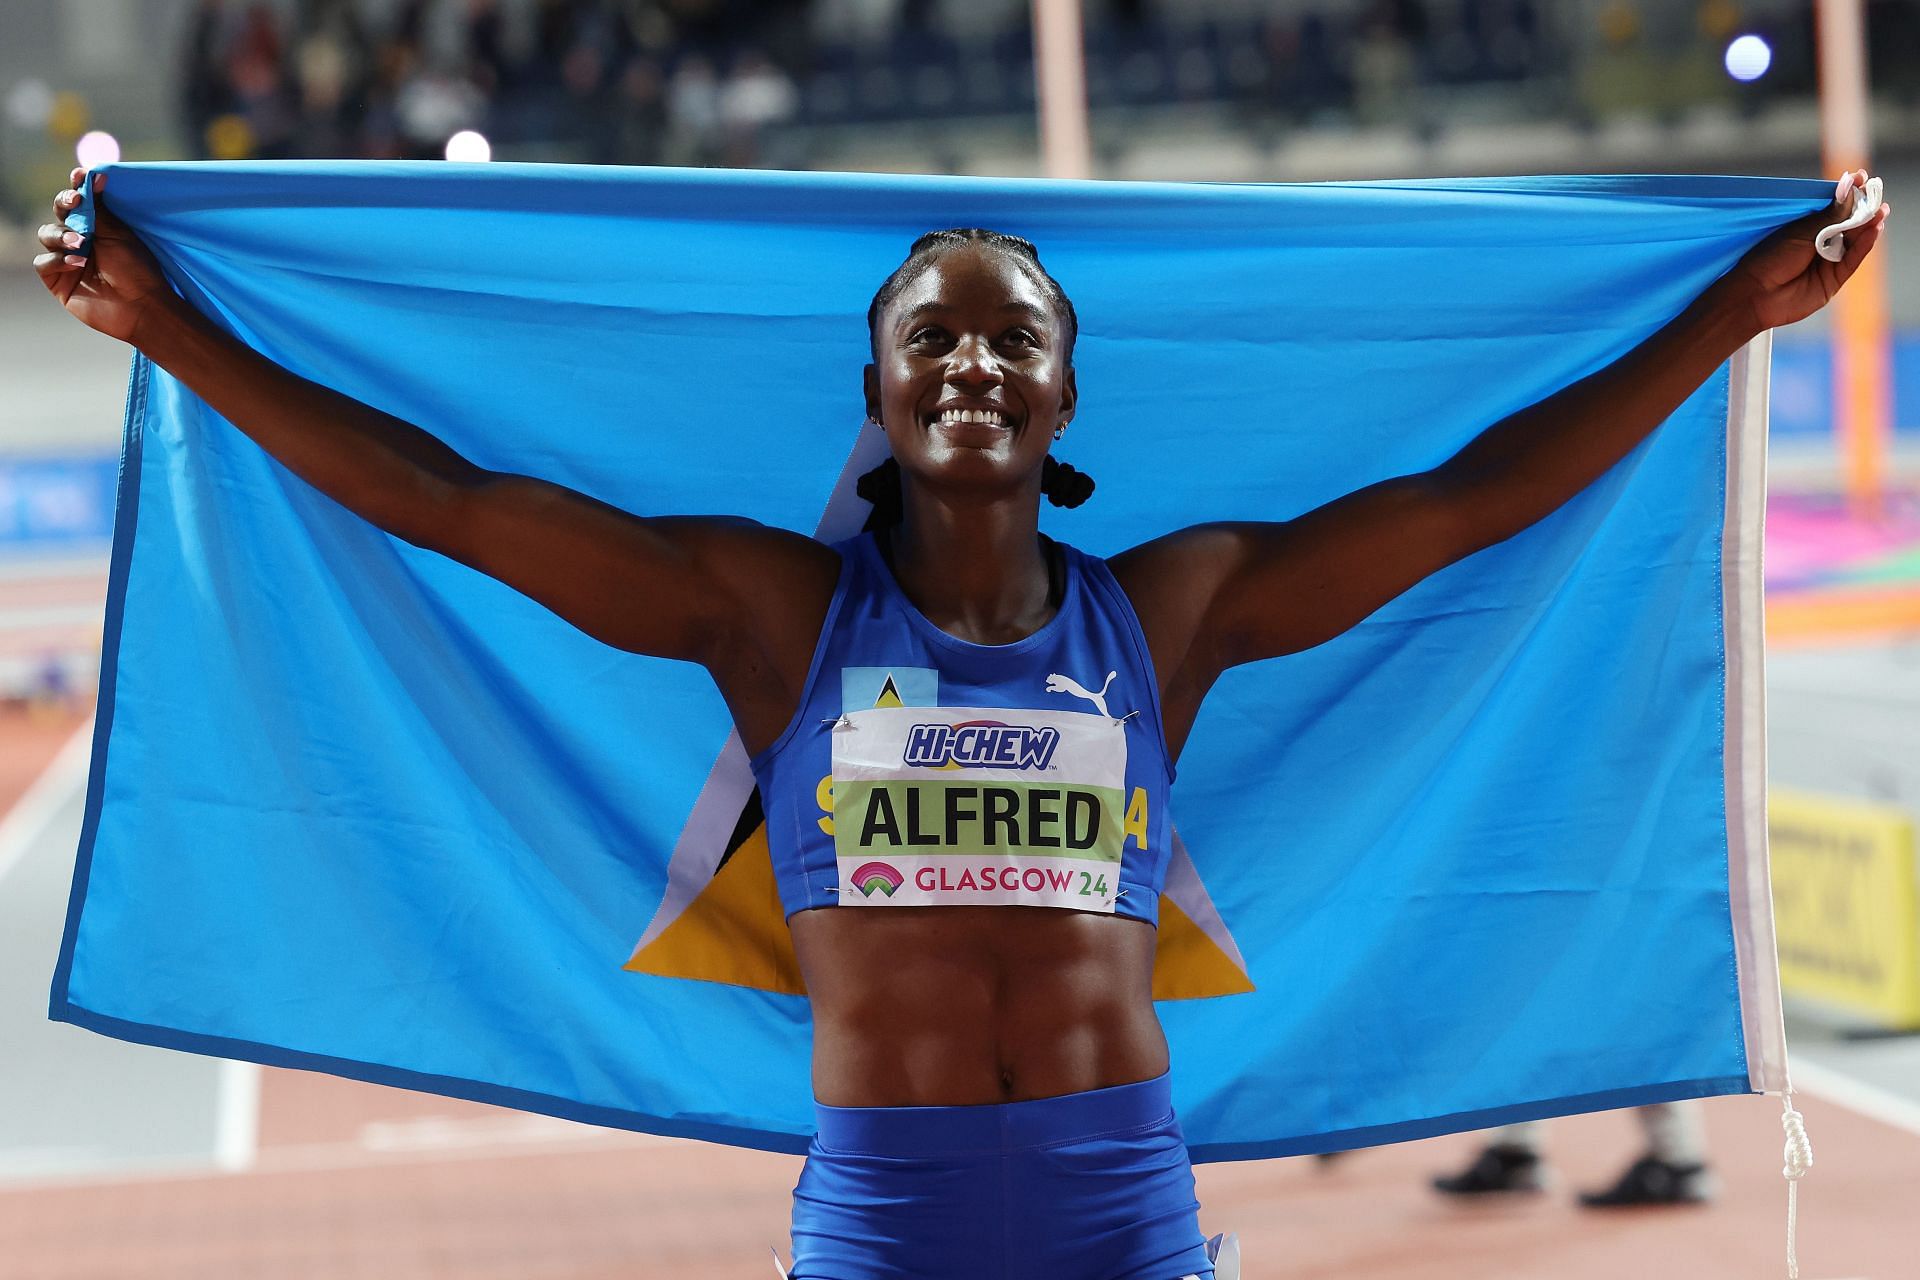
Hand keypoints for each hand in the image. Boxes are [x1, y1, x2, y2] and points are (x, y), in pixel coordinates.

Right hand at [33, 168, 170, 345]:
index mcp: (97, 227)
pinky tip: (77, 263)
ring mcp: (66, 260)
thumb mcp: (119, 235)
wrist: (143, 306)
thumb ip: (100, 210)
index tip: (81, 175)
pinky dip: (57, 260)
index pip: (79, 202)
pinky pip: (43, 262)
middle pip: (58, 214)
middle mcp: (79, 241)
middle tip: (76, 201)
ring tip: (81, 243)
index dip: (76, 187)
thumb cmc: (138, 270)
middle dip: (64, 204)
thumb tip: (94, 176)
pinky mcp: (58, 281)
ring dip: (61, 235)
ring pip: (46, 234)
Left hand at [1723, 169, 1889, 333]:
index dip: (1848, 192)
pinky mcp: (1834, 278)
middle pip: (1849, 222)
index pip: (1834, 205)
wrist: (1754, 294)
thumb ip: (1829, 215)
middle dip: (1864, 207)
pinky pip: (1853, 259)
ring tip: (1879, 211)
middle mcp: (1821, 241)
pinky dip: (1864, 244)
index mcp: (1808, 226)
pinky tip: (1873, 230)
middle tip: (1875, 194)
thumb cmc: (1768, 259)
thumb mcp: (1800, 232)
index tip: (1860, 177)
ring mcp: (1829, 260)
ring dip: (1868, 224)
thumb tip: (1849, 187)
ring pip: (1855, 240)